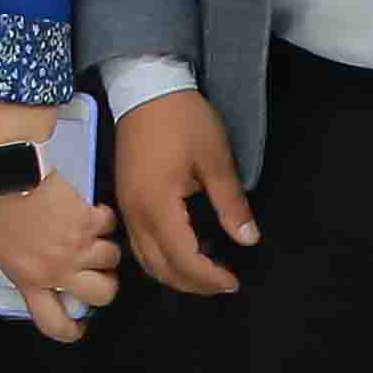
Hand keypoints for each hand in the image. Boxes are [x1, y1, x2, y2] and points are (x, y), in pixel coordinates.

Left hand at [0, 175, 120, 330]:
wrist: (5, 171)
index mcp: (31, 280)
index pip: (55, 322)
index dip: (70, 331)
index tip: (77, 326)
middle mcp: (60, 269)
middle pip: (102, 294)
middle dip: (104, 287)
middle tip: (94, 275)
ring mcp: (79, 244)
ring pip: (112, 259)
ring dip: (105, 250)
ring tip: (94, 241)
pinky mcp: (90, 217)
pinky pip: (109, 225)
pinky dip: (104, 220)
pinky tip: (92, 213)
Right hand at [117, 91, 257, 297]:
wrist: (145, 88)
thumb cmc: (184, 120)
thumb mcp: (216, 159)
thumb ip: (231, 204)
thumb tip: (248, 240)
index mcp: (157, 206)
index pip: (183, 259)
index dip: (209, 277)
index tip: (235, 280)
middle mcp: (135, 215)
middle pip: (160, 268)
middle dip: (193, 284)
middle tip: (224, 282)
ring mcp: (126, 209)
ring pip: (146, 260)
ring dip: (175, 273)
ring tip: (208, 269)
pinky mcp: (125, 201)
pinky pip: (139, 244)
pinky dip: (162, 256)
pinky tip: (186, 246)